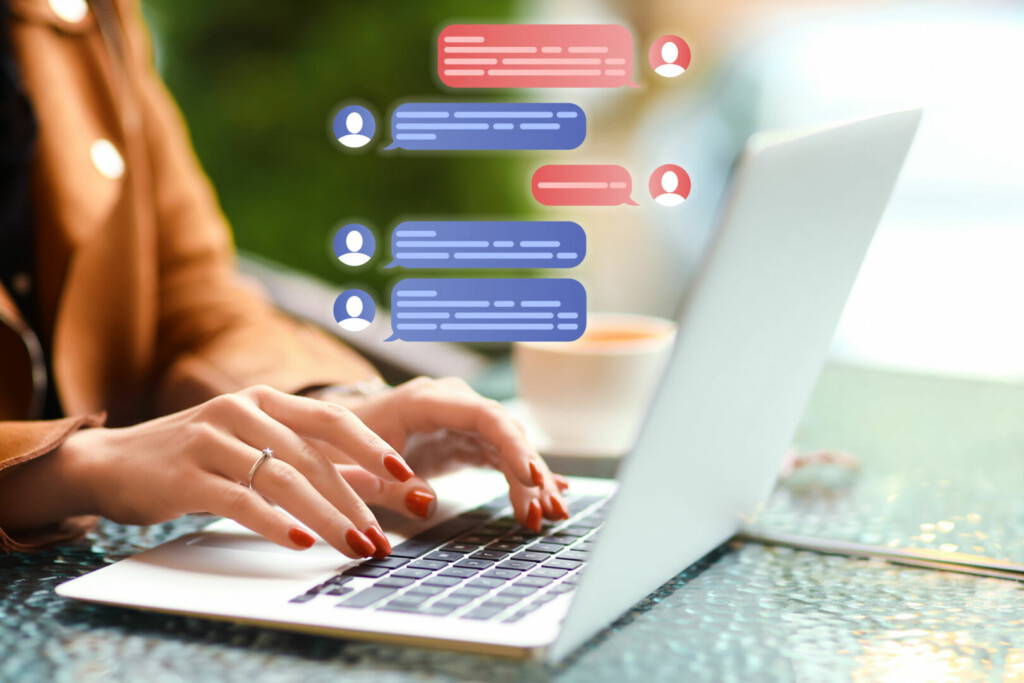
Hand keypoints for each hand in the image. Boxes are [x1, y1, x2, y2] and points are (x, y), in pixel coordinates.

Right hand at [57, 385, 420, 557]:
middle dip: (355, 500)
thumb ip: (306, 458)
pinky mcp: (187, 474)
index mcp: (266, 400)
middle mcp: (242, 410)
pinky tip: (301, 542)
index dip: (372, 446)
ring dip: (326, 518)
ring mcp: (212, 439)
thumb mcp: (253, 445)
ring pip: (284, 479)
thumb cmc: (195, 456)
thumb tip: (371, 484)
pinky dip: (276, 523)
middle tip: (380, 536)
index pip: (331, 419)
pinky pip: (242, 500)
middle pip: (313, 456)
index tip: (405, 476)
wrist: (112, 461)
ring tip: (353, 545)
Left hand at [320, 377, 569, 531]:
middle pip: (504, 430)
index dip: (512, 444)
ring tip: (551, 514)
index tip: (531, 476)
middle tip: (545, 508)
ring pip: (508, 446)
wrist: (332, 435)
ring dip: (530, 480)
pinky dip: (519, 479)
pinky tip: (546, 496)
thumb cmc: (341, 444)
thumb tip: (427, 504)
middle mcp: (450, 403)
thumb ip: (390, 487)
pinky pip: (499, 456)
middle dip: (529, 469)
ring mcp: (460, 420)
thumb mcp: (357, 469)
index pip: (483, 415)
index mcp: (425, 400)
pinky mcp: (463, 439)